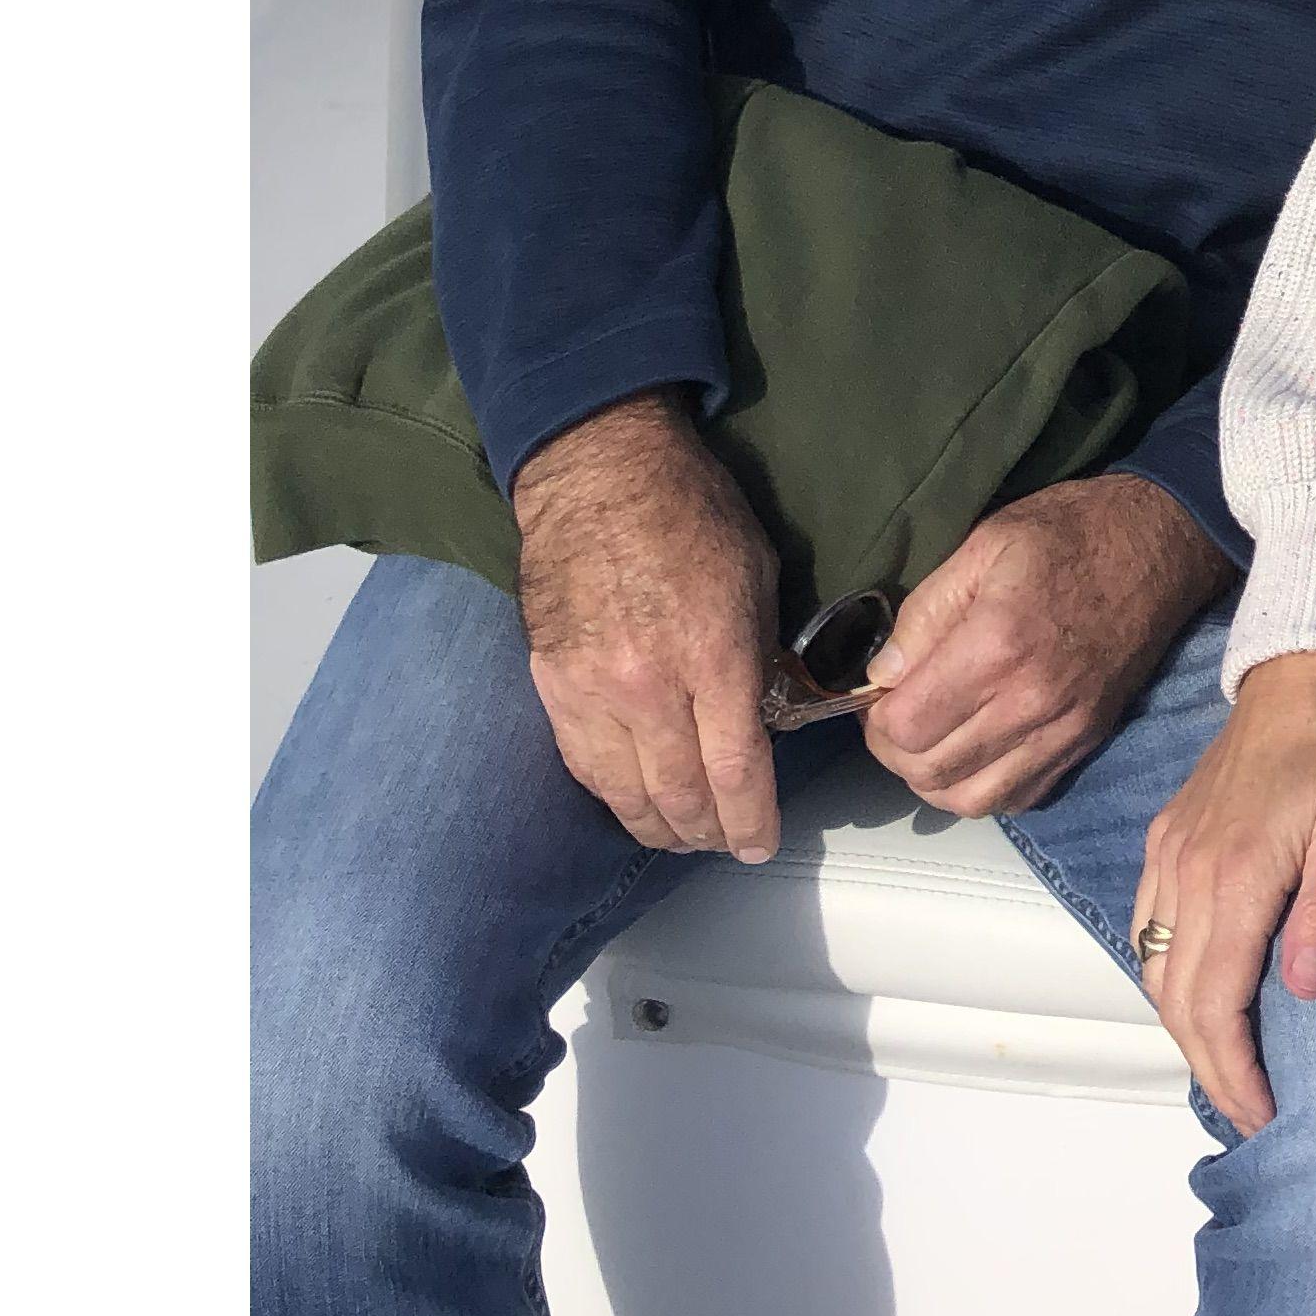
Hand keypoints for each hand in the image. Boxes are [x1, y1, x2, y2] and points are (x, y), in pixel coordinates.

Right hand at [513, 389, 784, 862]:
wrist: (596, 473)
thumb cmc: (691, 511)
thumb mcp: (757, 575)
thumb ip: (759, 654)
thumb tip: (764, 715)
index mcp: (711, 655)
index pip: (734, 769)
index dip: (751, 819)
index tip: (762, 842)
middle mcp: (648, 688)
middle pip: (679, 796)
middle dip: (710, 833)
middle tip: (729, 841)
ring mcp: (590, 693)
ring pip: (624, 795)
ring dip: (660, 827)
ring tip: (687, 836)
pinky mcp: (551, 688)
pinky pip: (583, 766)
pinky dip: (614, 797)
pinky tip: (636, 805)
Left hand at [860, 476, 1231, 820]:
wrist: (1160, 545)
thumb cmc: (1070, 532)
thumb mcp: (985, 545)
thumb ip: (926, 611)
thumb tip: (883, 673)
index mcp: (997, 644)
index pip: (905, 727)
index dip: (875, 716)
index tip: (882, 690)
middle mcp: (1030, 701)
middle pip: (929, 771)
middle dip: (896, 750)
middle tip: (899, 713)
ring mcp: (1063, 729)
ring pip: (969, 800)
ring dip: (935, 777)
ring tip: (933, 737)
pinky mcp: (1086, 741)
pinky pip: (1018, 799)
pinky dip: (984, 788)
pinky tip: (977, 749)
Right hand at [1130, 651, 1315, 1135]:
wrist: (1296, 677)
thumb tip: (1304, 992)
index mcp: (1234, 879)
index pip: (1216, 1004)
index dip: (1235, 1071)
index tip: (1265, 1114)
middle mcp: (1187, 876)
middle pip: (1177, 1002)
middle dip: (1210, 1069)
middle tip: (1248, 1112)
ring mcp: (1167, 857)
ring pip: (1153, 970)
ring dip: (1183, 1030)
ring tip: (1227, 1068)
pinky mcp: (1162, 840)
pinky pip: (1144, 926)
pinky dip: (1163, 979)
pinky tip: (1196, 997)